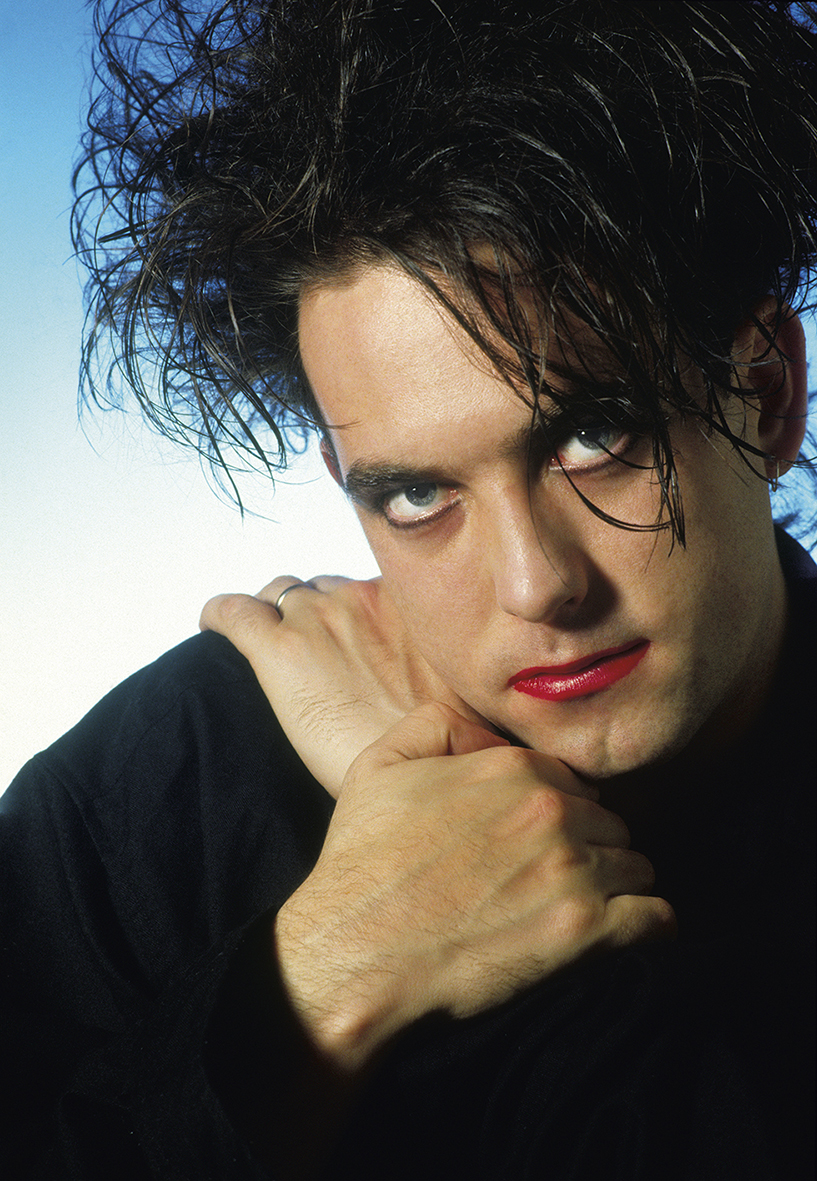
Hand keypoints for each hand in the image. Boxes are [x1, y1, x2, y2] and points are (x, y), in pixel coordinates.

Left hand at [201, 576, 491, 794]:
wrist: (421, 776)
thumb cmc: (451, 744)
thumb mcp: (468, 684)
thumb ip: (449, 658)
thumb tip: (450, 673)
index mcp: (405, 601)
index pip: (363, 585)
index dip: (354, 611)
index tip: (356, 639)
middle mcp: (359, 597)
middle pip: (321, 588)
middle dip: (316, 612)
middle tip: (319, 656)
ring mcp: (316, 620)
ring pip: (279, 593)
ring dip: (276, 615)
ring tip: (275, 649)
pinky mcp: (278, 651)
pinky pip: (232, 612)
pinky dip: (218, 614)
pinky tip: (211, 624)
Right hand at [274, 703, 675, 1072]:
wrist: (353, 951)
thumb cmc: (363, 862)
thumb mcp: (380, 764)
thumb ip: (441, 723)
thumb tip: (497, 739)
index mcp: (512, 769)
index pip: (575, 782)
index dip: (560, 810)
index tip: (539, 840)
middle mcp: (552, 813)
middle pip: (611, 822)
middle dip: (591, 846)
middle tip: (552, 880)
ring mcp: (573, 872)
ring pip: (637, 866)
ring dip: (616, 886)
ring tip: (576, 909)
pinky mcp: (586, 934)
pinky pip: (657, 919)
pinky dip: (645, 925)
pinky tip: (618, 933)